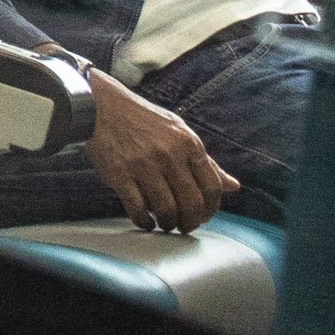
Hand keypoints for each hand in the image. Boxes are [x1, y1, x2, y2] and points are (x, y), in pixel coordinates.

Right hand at [82, 68, 236, 232]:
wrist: (100, 108)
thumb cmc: (144, 121)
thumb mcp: (180, 134)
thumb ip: (206, 162)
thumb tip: (234, 186)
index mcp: (188, 143)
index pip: (212, 187)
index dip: (211, 209)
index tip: (203, 216)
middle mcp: (169, 154)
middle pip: (191, 203)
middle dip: (191, 222)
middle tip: (185, 227)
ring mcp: (143, 165)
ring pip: (166, 209)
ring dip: (168, 224)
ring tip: (165, 224)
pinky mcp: (120, 174)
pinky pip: (138, 209)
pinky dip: (144, 221)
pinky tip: (145, 221)